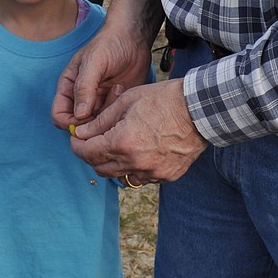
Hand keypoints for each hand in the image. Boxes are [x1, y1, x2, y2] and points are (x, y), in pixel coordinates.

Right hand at [51, 15, 153, 131]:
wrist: (133, 39)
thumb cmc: (108, 44)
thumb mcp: (93, 62)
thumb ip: (84, 87)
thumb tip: (79, 115)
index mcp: (68, 87)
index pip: (59, 115)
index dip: (69, 122)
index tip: (85, 118)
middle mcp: (81, 98)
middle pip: (78, 125)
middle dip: (91, 122)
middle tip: (105, 106)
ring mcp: (98, 102)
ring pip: (96, 124)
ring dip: (106, 114)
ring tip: (116, 90)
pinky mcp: (114, 104)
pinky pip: (111, 118)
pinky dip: (116, 111)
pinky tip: (122, 91)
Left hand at [70, 78, 206, 183]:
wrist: (199, 109)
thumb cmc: (163, 99)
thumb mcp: (126, 102)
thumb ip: (100, 121)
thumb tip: (81, 133)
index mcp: (121, 143)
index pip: (87, 153)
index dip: (77, 146)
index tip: (78, 138)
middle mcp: (135, 163)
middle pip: (100, 168)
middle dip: (92, 155)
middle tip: (94, 141)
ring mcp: (152, 173)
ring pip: (120, 176)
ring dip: (113, 164)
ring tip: (118, 145)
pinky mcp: (166, 176)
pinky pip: (142, 177)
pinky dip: (135, 168)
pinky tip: (140, 151)